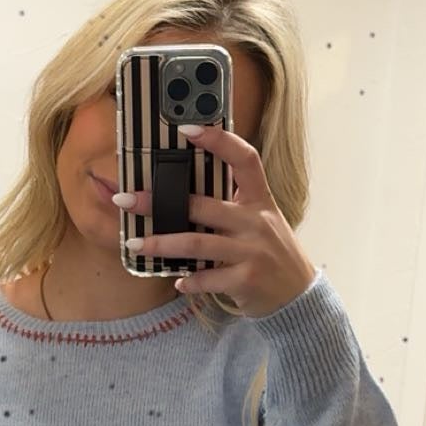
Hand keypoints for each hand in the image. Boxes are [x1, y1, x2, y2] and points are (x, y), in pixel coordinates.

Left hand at [120, 121, 316, 318]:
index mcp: (260, 200)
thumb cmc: (271, 254)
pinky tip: (177, 281)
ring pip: (197, 243)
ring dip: (162, 244)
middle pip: (203, 206)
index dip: (219, 140)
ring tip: (136, 245)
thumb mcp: (261, 222)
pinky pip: (208, 278)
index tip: (186, 130)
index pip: (245, 159)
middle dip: (159, 203)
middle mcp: (256, 222)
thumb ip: (232, 206)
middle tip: (126, 200)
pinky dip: (189, 280)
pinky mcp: (246, 280)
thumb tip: (183, 193)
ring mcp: (252, 252)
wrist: (299, 296)